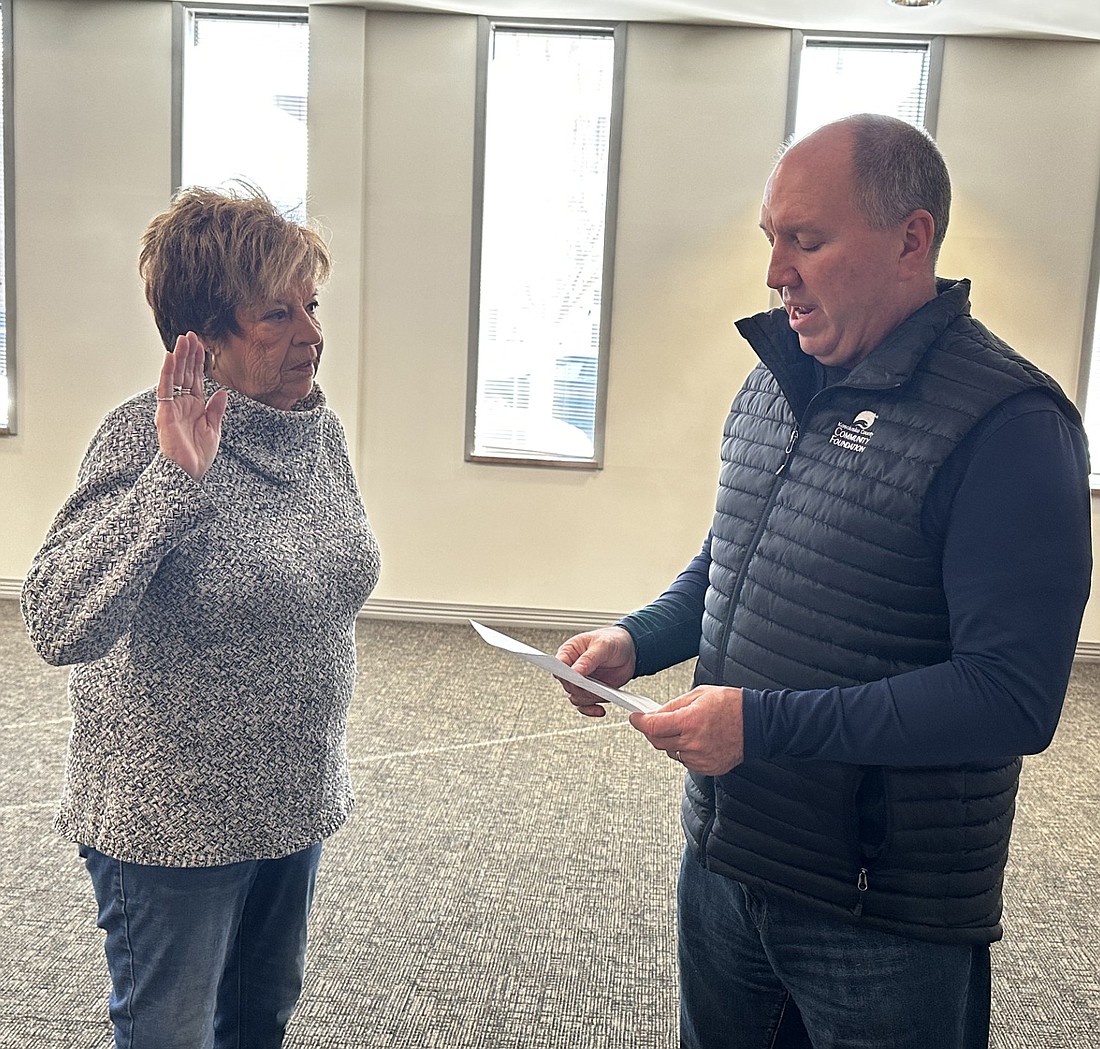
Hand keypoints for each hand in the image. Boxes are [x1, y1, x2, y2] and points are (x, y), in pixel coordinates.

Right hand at [156, 332, 228, 480]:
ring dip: (179, 357)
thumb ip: (216, 410)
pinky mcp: (165, 412)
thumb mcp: (213, 430)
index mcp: (195, 407)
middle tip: (191, 334)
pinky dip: (168, 372)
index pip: (196, 379)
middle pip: (186, 373)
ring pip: (175, 376)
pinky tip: (172, 357)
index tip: (202, 345)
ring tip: (183, 339)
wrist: (189, 473)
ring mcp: (172, 407)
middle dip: (189, 354)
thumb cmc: (199, 456)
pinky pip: (166, 389)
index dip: (199, 362)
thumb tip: (221, 392)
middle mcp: (182, 404)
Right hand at [555, 626, 636, 717]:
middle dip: (579, 689)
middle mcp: (572, 669)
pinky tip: (600, 710)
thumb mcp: (603, 645)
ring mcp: (582, 682)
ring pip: (575, 697)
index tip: (574, 678)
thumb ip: (589, 658)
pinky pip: (585, 706)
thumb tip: (576, 671)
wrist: (629, 650)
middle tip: (593, 688)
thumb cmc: (612, 641)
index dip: (563, 673)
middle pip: (567, 684)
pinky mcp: (591, 692)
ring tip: (602, 695)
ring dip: (588, 699)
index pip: (558, 665)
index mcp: (569, 652)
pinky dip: (591, 710)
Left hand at [629, 686, 743, 774]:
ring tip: (685, 729)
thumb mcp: (699, 694)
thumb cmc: (732, 706)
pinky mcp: (707, 767)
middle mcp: (694, 742)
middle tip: (655, 722)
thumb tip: (656, 712)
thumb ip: (673, 705)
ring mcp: (701, 758)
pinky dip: (684, 751)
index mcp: (690, 721)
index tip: (635, 718)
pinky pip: (685, 761)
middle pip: (657, 742)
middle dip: (652, 731)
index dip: (640, 722)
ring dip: (670, 742)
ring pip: (671, 752)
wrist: (756, 724)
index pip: (654, 726)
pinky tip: (696, 740)